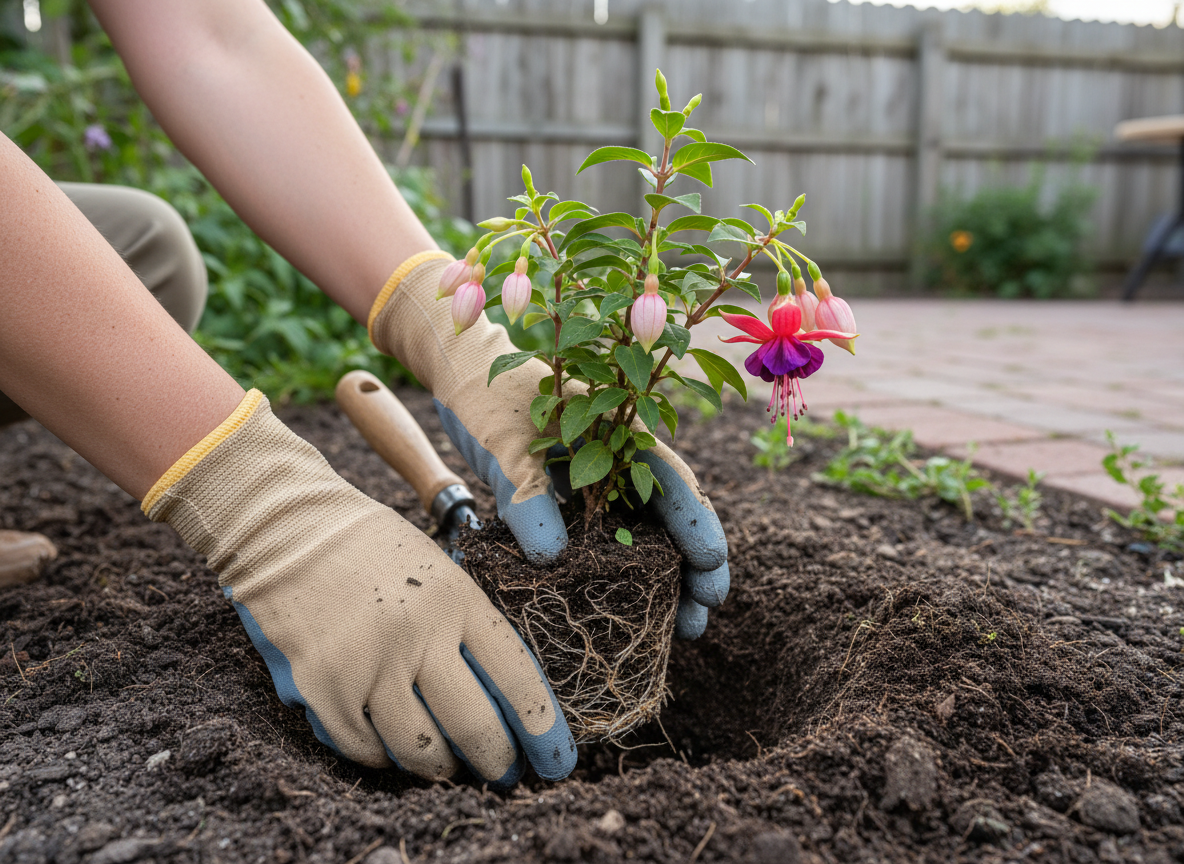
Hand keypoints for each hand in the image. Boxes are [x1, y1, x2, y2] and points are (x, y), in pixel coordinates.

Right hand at [143, 390, 575, 786]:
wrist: (286, 529)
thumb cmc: (369, 549)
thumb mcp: (436, 570)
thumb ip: (466, 626)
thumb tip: (503, 698)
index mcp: (456, 598)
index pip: (516, 674)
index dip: (542, 727)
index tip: (555, 759)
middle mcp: (418, 634)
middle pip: (475, 724)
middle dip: (497, 761)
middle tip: (503, 775)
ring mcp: (369, 664)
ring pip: (421, 749)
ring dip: (442, 769)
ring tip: (450, 768)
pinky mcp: (324, 688)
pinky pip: (366, 748)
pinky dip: (384, 757)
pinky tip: (393, 749)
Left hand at [370, 255, 728, 638]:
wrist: (460, 371)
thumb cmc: (490, 395)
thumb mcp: (507, 444)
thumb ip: (528, 496)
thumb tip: (553, 561)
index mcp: (623, 433)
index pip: (675, 483)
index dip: (699, 526)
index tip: (712, 568)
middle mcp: (620, 459)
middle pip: (670, 518)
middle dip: (692, 569)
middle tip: (699, 620)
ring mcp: (597, 479)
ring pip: (643, 533)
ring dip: (662, 578)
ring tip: (677, 628)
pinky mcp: (569, 497)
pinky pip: (603, 537)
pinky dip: (619, 570)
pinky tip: (624, 605)